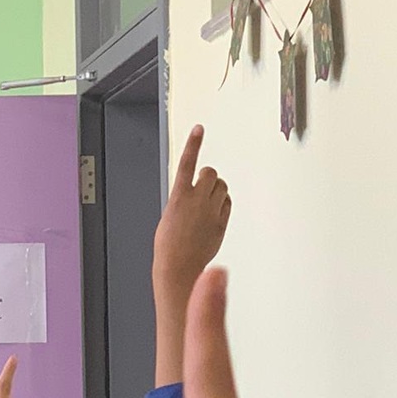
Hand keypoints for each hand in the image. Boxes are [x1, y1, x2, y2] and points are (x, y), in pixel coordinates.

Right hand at [153, 127, 230, 295]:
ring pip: (222, 186)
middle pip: (211, 173)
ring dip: (216, 190)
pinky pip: (228, 203)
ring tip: (207, 203)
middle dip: (208, 177)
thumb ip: (183, 201)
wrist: (178, 268)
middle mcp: (197, 201)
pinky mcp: (221, 223)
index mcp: (178, 198)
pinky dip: (223, 204)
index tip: (199, 129)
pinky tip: (214, 213)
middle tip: (203, 187)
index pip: (187, 164)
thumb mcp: (169, 217)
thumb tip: (194, 195)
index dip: (193, 145)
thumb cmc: (169, 247)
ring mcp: (211, 212)